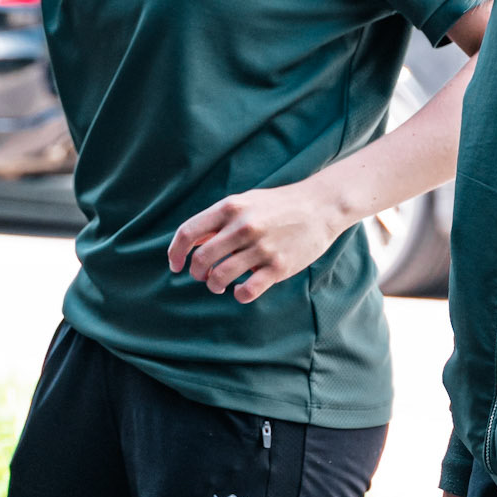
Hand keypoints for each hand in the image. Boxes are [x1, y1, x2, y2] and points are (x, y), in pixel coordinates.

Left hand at [167, 179, 348, 302]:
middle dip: (196, 273)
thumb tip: (191, 243)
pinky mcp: (279, 267)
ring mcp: (261, 247)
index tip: (176, 266)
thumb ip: (217, 221)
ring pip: (220, 277)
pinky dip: (239, 295)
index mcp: (229, 208)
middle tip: (202, 276)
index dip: (175, 253)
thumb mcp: (244, 202)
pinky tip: (241, 290)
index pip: (188, 233)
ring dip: (214, 285)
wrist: (321, 207)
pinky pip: (248, 291)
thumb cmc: (277, 206)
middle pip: (201, 259)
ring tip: (219, 284)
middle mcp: (242, 226)